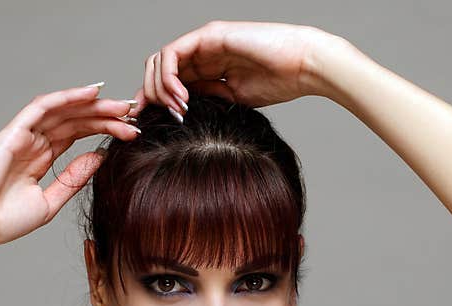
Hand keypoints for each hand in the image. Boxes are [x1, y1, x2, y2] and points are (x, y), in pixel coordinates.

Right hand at [0, 83, 138, 252]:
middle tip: (134, 113)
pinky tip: (91, 93)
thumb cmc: (2, 220)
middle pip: (76, 120)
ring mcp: (23, 136)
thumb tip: (99, 157)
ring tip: (121, 105)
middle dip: (106, 115)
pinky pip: (42, 108)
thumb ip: (73, 178)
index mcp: (41, 159)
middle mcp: (34, 143)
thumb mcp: (49, 202)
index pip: (79, 135)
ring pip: (64, 111)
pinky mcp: (13, 133)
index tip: (132, 132)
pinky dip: (67, 97)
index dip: (105, 130)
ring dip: (93, 105)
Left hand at [130, 20, 342, 115]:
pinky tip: (182, 98)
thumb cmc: (279, 82)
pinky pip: (172, 55)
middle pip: (157, 70)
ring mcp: (203, 42)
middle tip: (158, 118)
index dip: (154, 102)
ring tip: (178, 110)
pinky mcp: (208, 36)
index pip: (168, 82)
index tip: (149, 123)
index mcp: (208, 67)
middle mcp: (202, 52)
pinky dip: (169, 78)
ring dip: (160, 89)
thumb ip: (206, 100)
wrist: (303, 66)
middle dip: (150, 96)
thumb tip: (179, 113)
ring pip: (159, 61)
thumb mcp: (233, 100)